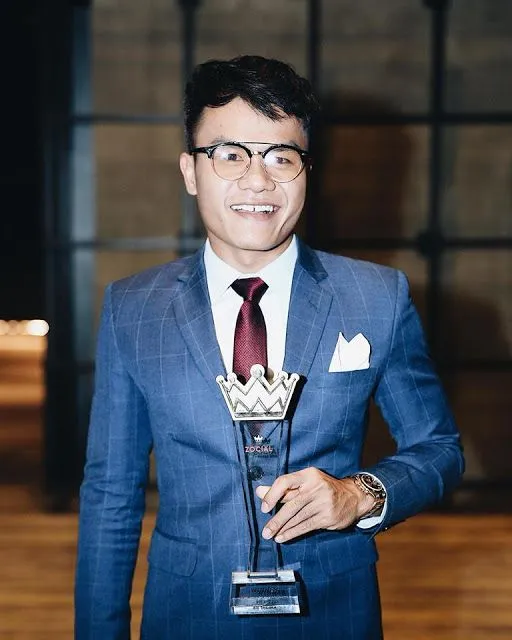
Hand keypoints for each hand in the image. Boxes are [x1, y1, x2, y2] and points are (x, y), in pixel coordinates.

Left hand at [255, 467, 375, 542]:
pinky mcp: (328, 517)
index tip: (264, 508)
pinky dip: (293, 533)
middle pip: (291, 504)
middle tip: (265, 531)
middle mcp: (316, 487)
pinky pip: (306, 526)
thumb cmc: (323, 488)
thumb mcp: (306, 482)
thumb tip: (260, 492)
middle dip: (276, 520)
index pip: (285, 482)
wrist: (353, 497)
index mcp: (308, 475)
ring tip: (271, 535)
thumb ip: (284, 488)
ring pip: (298, 518)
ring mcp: (323, 503)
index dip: (272, 494)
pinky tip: (283, 537)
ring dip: (283, 528)